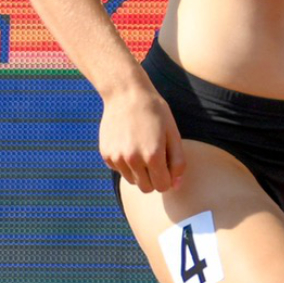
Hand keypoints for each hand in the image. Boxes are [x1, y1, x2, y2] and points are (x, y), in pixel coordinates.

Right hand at [99, 76, 184, 195]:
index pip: (163, 186)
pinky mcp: (106, 154)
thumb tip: (175, 185)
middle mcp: (133, 160)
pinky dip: (125, 164)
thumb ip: (178, 162)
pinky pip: (119, 170)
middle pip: (146, 188)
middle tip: (155, 161)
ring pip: (131, 181)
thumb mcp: (173, 134)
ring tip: (141, 151)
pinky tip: (128, 145)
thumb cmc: (155, 112)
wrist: (126, 94)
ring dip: (138, 172)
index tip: (167, 167)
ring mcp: (117, 158)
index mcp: (153, 156)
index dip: (168, 179)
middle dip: (153, 179)